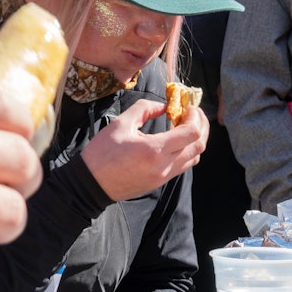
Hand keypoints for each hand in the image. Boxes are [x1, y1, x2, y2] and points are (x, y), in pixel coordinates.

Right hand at [81, 99, 208, 200]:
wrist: (90, 185)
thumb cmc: (102, 153)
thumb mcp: (121, 123)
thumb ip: (144, 109)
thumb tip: (164, 106)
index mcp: (154, 150)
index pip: (192, 133)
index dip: (195, 116)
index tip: (188, 106)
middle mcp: (164, 166)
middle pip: (199, 145)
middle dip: (201, 125)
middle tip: (192, 112)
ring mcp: (164, 176)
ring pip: (194, 157)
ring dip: (196, 139)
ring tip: (186, 125)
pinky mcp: (160, 182)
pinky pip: (184, 165)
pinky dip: (187, 150)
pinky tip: (177, 139)